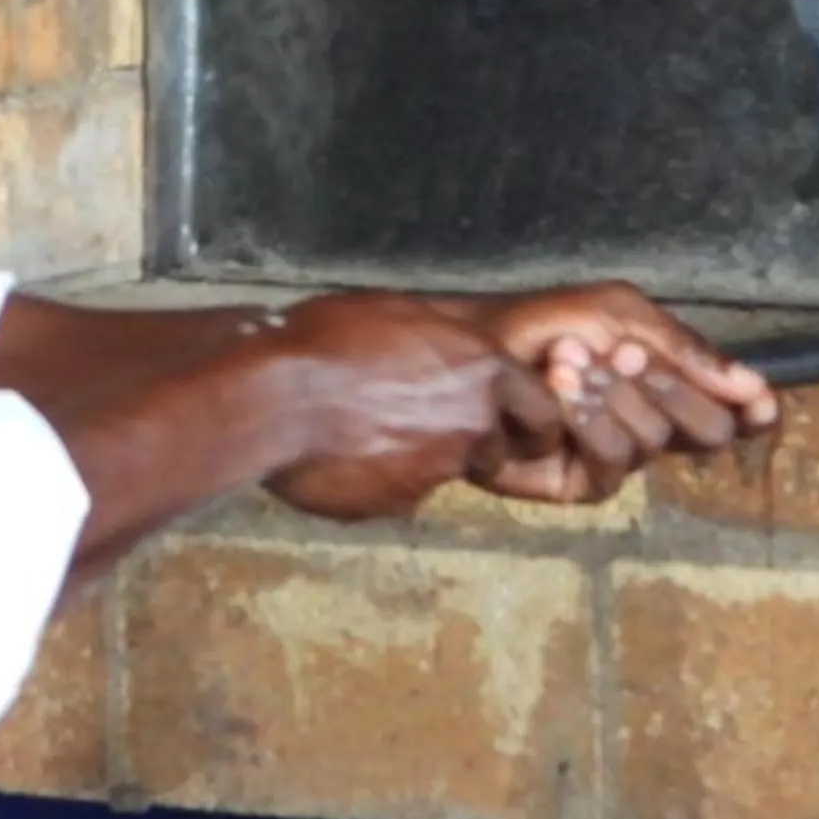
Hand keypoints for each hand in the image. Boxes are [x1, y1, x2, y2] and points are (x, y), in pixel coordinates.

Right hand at [260, 293, 567, 521]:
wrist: (274, 395)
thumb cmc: (328, 339)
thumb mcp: (398, 314)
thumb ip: (441, 340)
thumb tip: (448, 346)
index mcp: (482, 369)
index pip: (544, 411)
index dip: (532, 421)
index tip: (515, 425)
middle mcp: (472, 423)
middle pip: (497, 448)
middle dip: (474, 445)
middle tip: (427, 426)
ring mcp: (437, 470)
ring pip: (446, 472)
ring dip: (422, 460)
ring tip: (370, 431)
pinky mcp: (398, 503)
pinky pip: (399, 493)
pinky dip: (380, 480)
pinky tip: (344, 455)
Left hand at [446, 284, 775, 505]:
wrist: (472, 345)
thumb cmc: (543, 324)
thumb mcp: (620, 315)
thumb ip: (688, 350)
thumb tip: (759, 391)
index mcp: (670, 383)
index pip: (733, 410)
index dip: (752, 409)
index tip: (759, 401)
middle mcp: (652, 424)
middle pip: (707, 430)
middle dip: (666, 386)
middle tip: (618, 353)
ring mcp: (618, 457)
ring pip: (654, 442)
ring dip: (610, 394)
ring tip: (565, 361)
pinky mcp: (580, 484)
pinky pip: (611, 462)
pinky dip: (585, 419)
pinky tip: (554, 388)